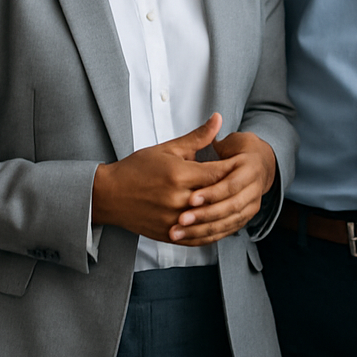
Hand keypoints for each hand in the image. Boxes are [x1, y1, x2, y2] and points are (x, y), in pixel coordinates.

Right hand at [92, 113, 232, 242]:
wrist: (110, 194)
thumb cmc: (137, 168)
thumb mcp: (167, 148)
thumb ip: (197, 137)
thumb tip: (218, 119)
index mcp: (179, 175)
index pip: (217, 173)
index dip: (233, 168)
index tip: (244, 164)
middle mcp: (178, 199)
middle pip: (216, 196)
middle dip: (232, 190)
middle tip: (246, 183)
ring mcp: (173, 219)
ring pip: (210, 220)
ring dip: (224, 213)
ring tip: (236, 204)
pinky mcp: (169, 234)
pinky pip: (198, 237)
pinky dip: (211, 231)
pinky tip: (219, 223)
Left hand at [172, 131, 276, 244]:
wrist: (265, 163)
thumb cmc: (244, 150)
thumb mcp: (230, 141)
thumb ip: (210, 135)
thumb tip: (213, 117)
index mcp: (249, 167)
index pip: (228, 183)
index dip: (209, 192)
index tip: (189, 198)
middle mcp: (254, 188)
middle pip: (228, 206)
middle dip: (204, 214)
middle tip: (181, 219)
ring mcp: (252, 204)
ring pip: (227, 223)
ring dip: (201, 230)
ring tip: (178, 232)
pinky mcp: (245, 216)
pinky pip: (227, 231)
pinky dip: (208, 237)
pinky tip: (188, 238)